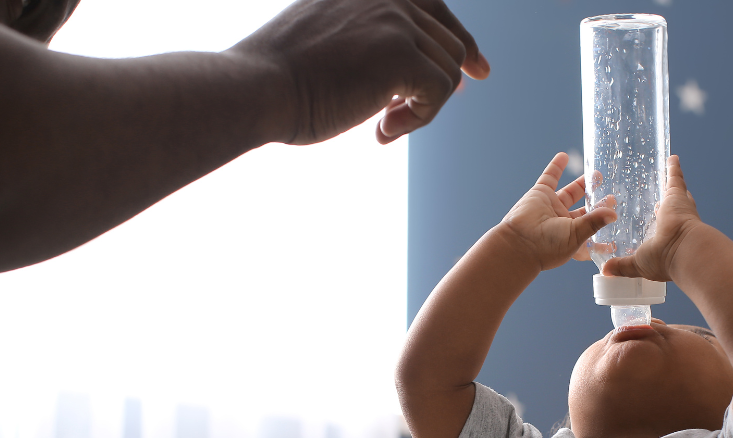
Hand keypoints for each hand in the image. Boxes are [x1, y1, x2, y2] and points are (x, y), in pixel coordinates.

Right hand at [238, 0, 489, 144]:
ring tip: (383, 124)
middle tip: (425, 111)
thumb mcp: (327, 42)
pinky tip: (383, 130)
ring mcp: (395, 20)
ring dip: (421, 106)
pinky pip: (439, 92)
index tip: (477, 69)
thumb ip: (369, 44)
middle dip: (442, 82)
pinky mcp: (400, 53)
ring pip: (446, 69)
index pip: (432, 6)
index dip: (458, 40)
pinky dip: (420, 118)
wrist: (255, 86)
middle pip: (447, 41)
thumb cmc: (278, 79)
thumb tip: (418, 75)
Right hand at [497, 152, 616, 270]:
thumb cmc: (547, 246)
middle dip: (596, 202)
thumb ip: (594, 222)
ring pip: (570, 192)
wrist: (519, 241)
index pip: (592, 230)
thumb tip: (614, 214)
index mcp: (572, 237)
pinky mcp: (540, 194)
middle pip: (583, 210)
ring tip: (597, 175)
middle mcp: (562, 223)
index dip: (603, 225)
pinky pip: (550, 177)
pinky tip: (564, 156)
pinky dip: (556, 167)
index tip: (616, 217)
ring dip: (582, 184)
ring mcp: (551, 207)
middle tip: (610, 195)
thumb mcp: (576, 235)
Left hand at [601, 154, 702, 282]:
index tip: (646, 216)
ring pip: (669, 191)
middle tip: (652, 195)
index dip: (652, 220)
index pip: (657, 226)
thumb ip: (622, 265)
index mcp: (664, 237)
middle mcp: (672, 221)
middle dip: (662, 201)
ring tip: (656, 173)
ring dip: (664, 183)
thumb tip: (606, 271)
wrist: (685, 250)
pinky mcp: (677, 194)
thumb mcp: (638, 264)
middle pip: (666, 206)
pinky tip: (670, 157)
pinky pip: (675, 176)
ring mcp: (676, 206)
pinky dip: (673, 167)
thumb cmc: (664, 260)